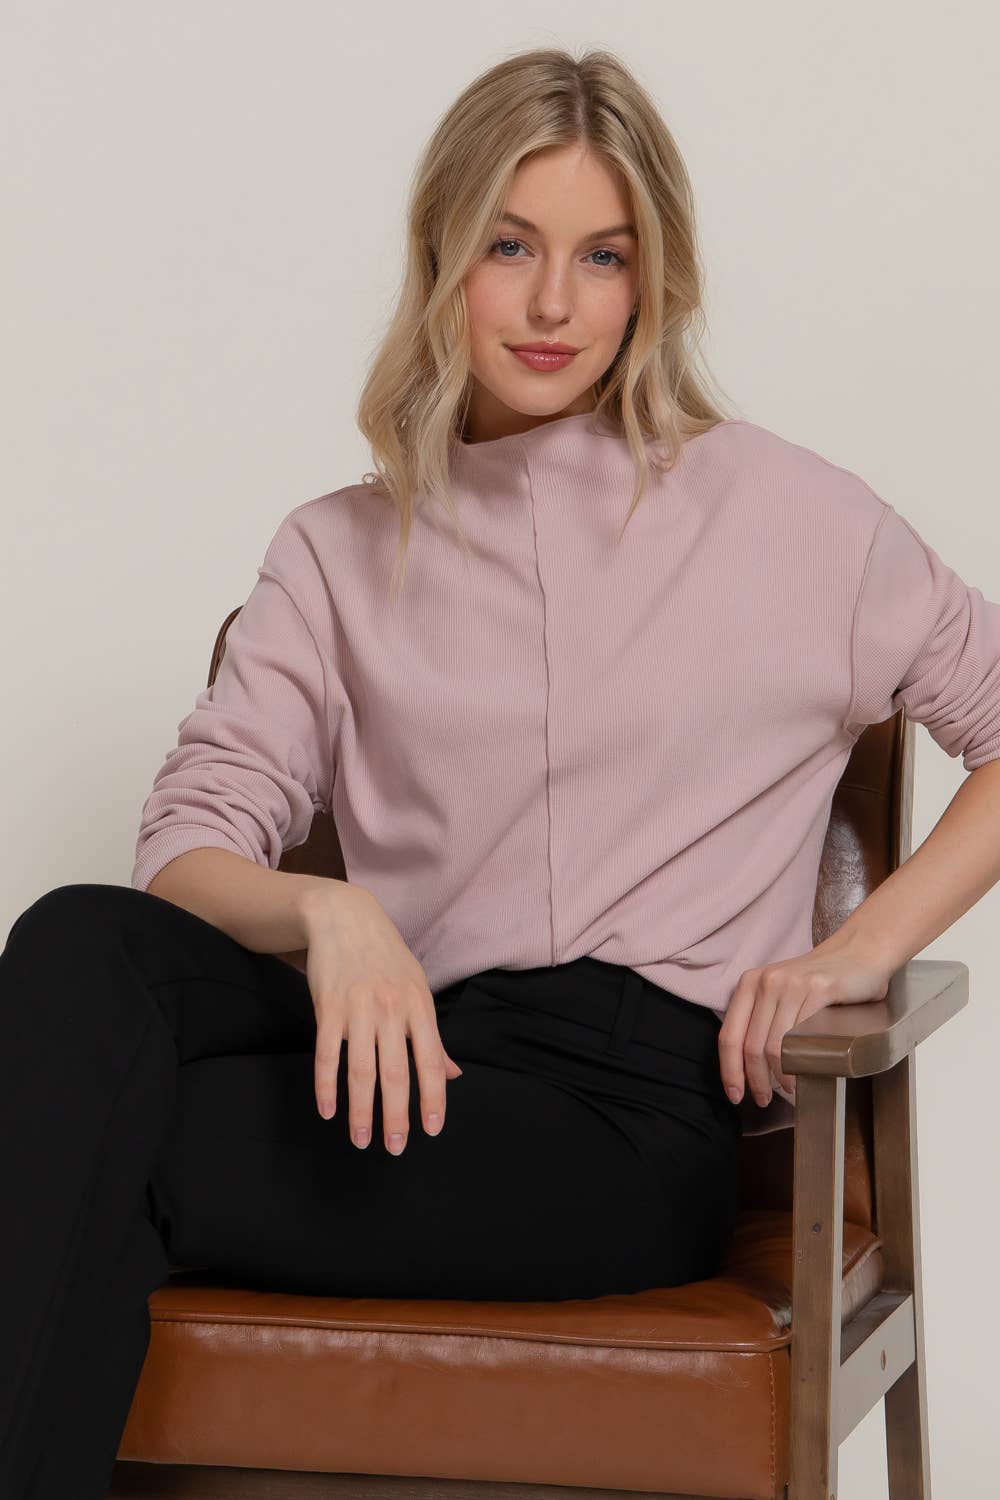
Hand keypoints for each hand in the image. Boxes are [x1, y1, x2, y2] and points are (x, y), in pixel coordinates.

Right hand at [301, 885, 463, 1151]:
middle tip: (395, 1148)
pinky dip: (326, 1086)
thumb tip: (454, 1075)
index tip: (431, 1130)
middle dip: (396, 1115)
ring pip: (360, 1070)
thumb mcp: (417, 989)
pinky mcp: (327, 1008)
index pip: (431, 1061)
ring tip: (361, 1139)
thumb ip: (432, 1035)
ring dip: (360, 1110)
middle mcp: (391, 1009)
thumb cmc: (386, 958)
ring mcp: (357, 1008)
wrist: (344, 917)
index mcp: (419, 1006)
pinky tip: (329, 1111)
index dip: (433, 1098)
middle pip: (395, 1073)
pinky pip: (326, 1055)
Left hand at [718, 938, 892, 1105]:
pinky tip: (802, 1075)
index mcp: (750, 983)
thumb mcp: (782, 993)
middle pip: (748, 1045)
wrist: (860, 953)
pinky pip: (798, 1036)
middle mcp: (765, 982)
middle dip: (753, 1080)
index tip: (734, 1094)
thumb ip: (764, 1018)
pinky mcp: (817, 990)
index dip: (728, 1070)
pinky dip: (797, 1064)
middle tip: (762, 1100)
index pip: (728, 1035)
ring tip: (785, 1091)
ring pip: (772, 1045)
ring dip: (776, 1077)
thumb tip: (750, 1066)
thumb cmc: (822, 981)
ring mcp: (790, 985)